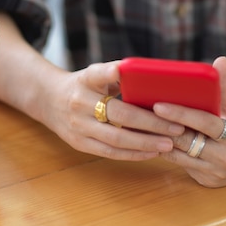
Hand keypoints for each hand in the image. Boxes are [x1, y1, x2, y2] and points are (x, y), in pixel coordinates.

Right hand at [0, 12, 184, 161]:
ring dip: (145, 143)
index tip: (122, 71)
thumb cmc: (83, 86)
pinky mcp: (79, 144)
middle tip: (176, 127)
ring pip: (116, 139)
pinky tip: (151, 152)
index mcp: (85, 80)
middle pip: (119, 115)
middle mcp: (80, 103)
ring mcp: (78, 126)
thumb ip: (118, 74)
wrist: (49, 101)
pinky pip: (109, 153)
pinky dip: (132, 154)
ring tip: (168, 144)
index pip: (99, 74)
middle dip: (151, 123)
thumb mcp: (95, 73)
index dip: (111, 73)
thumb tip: (153, 77)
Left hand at [153, 57, 225, 186]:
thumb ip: (224, 88)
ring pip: (179, 157)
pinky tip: (153, 141)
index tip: (158, 105)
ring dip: (159, 142)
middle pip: (187, 142)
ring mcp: (216, 173)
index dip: (180, 114)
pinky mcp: (208, 182)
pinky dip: (169, 153)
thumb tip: (218, 61)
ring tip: (141, 126)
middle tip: (139, 114)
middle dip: (162, 128)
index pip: (204, 123)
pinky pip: (182, 166)